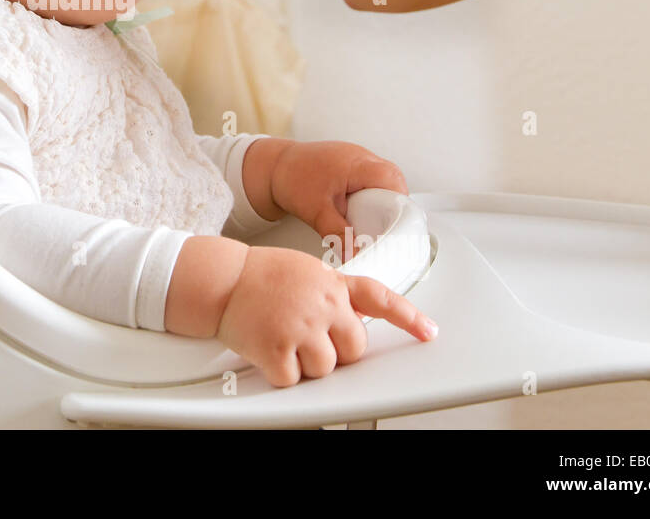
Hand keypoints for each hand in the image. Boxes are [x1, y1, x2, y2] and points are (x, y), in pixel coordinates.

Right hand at [217, 246, 435, 387]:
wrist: (222, 279)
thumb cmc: (259, 274)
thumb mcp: (306, 270)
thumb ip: (332, 292)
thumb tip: (350, 318)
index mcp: (332, 284)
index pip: (380, 299)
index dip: (408, 317)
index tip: (428, 332)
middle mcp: (323, 306)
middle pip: (354, 350)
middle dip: (335, 350)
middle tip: (308, 336)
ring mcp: (301, 328)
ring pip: (325, 369)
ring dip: (305, 363)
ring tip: (283, 336)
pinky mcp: (278, 350)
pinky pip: (293, 380)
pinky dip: (280, 372)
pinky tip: (268, 348)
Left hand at [269, 140, 408, 265]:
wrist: (272, 166)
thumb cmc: (292, 180)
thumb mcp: (316, 212)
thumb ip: (338, 235)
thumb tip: (354, 255)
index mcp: (357, 164)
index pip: (393, 181)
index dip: (400, 203)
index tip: (397, 225)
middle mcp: (360, 156)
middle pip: (393, 179)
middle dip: (393, 203)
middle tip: (385, 225)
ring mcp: (356, 157)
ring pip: (383, 178)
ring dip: (382, 197)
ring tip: (374, 219)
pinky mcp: (350, 163)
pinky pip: (371, 177)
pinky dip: (371, 192)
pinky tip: (362, 208)